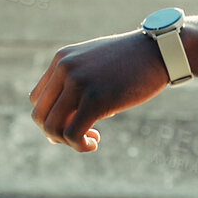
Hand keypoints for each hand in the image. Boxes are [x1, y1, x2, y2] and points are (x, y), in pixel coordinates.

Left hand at [27, 30, 169, 151]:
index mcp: (62, 59)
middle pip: (40, 114)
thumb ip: (78, 86)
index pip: (37, 98)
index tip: (74, 123)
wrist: (159, 51)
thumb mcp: (97, 67)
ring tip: (89, 141)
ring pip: (52, 126)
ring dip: (66, 141)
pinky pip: (72, 133)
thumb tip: (69, 121)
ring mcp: (78, 83)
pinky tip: (94, 143)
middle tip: (79, 137)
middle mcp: (65, 69)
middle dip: (55, 133)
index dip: (51, 117)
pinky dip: (79, 145)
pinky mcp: (95, 100)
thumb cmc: (132, 62)